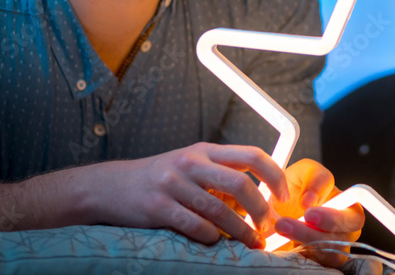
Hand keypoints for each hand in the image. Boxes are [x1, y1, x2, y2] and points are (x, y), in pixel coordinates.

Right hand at [88, 142, 289, 248]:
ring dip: (241, 232)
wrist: (111, 187)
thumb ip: (220, 173)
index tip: (283, 196)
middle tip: (269, 228)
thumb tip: (259, 196)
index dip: (274, 176)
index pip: (251, 155)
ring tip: (251, 243)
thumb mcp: (190, 165)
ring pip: (220, 212)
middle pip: (240, 185)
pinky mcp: (158, 208)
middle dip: (261, 211)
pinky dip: (211, 238)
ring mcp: (173, 184)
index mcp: (204, 150)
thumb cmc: (160, 179)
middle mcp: (191, 163)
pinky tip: (216, 242)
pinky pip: (195, 226)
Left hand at [271, 158, 364, 267]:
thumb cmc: (295, 187)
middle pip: (340, 242)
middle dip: (314, 232)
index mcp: (346, 209)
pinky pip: (310, 266)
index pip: (355, 219)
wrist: (271, 207)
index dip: (336, 218)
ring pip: (324, 255)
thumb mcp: (305, 172)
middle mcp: (341, 233)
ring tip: (280, 226)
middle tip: (287, 221)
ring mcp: (328, 251)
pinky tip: (280, 242)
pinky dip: (294, 254)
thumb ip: (315, 178)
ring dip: (300, 241)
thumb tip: (311, 200)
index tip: (309, 211)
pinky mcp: (312, 264)